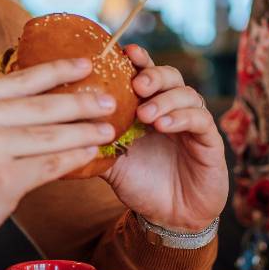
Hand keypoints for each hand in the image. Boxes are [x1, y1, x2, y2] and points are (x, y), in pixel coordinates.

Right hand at [0, 58, 116, 259]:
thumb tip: (38, 93)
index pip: (22, 78)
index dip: (59, 70)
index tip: (86, 64)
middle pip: (43, 105)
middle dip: (82, 102)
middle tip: (109, 100)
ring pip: (51, 135)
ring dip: (85, 132)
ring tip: (107, 128)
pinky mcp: (4, 181)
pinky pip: (51, 165)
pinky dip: (75, 158)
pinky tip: (91, 154)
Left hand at [103, 45, 226, 231]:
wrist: (169, 218)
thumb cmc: (141, 184)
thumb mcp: (111, 162)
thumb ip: (93, 143)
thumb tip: (58, 130)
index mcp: (150, 107)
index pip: (146, 74)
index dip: (138, 59)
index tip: (125, 51)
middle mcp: (173, 109)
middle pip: (170, 76)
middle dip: (153, 75)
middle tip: (137, 84)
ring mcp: (193, 123)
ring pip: (187, 95)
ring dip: (165, 100)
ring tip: (146, 114)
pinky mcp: (210, 141)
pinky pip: (200, 120)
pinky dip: (182, 118)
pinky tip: (164, 125)